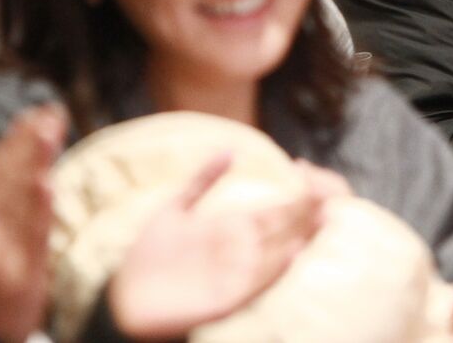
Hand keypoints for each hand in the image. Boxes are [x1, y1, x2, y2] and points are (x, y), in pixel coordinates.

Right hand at [0, 104, 66, 342]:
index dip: (16, 141)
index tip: (37, 112)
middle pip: (8, 180)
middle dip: (29, 144)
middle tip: (49, 113)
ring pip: (17, 202)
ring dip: (33, 165)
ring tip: (47, 135)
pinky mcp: (18, 278)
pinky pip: (28, 240)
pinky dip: (36, 213)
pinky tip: (47, 186)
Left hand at [107, 154, 335, 340]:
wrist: (123, 296)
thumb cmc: (149, 255)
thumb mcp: (176, 209)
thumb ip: (202, 180)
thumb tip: (231, 150)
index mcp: (235, 229)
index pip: (280, 207)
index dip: (296, 188)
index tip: (304, 165)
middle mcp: (243, 251)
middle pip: (286, 227)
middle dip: (308, 208)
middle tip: (329, 188)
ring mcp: (236, 276)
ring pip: (280, 254)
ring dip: (302, 236)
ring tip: (324, 216)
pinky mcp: (226, 301)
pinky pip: (257, 286)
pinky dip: (276, 270)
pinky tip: (292, 253)